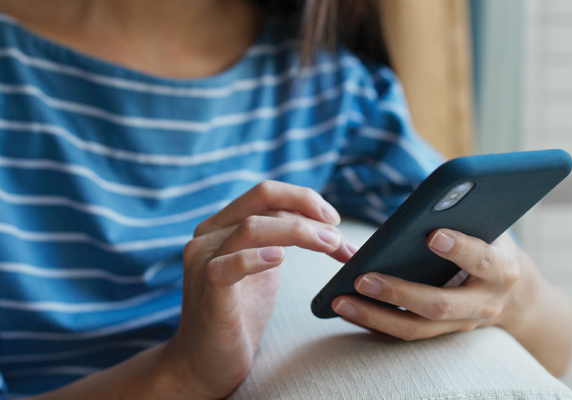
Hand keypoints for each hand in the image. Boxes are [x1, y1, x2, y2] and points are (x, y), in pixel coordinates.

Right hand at [160, 181, 354, 398]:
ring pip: (252, 227)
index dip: (304, 199)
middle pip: (262, 198)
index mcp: (222, 225)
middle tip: (338, 235)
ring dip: (299, 232)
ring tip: (330, 245)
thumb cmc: (238, 315)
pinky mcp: (206, 292)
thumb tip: (324, 222)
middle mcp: (208, 236)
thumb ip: (280, 240)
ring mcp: (203, 262)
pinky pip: (227, 267)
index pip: (265, 193)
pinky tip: (280, 258)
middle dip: (308, 210)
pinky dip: (255, 258)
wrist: (205, 364)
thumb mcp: (264, 268)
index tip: (333, 219)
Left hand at [331, 229, 536, 340]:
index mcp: (501, 268)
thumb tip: (421, 204)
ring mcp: (462, 324)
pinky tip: (348, 309)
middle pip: (439, 304)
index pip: (482, 260)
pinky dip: (374, 324)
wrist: (515, 297)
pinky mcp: (442, 335)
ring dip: (375, 316)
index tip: (432, 234)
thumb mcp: (489, 229)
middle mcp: (483, 302)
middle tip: (362, 278)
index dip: (459, 248)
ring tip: (341, 301)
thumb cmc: (492, 247)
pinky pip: (405, 333)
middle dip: (399, 293)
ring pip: (417, 328)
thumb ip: (465, 216)